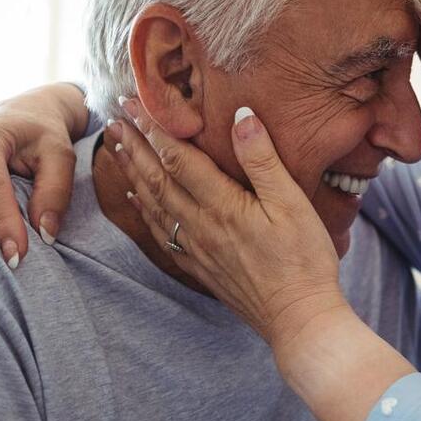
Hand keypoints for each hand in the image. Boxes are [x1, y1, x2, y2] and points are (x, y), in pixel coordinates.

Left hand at [112, 98, 344, 347]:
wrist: (299, 319)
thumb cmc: (304, 260)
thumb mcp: (293, 203)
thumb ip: (263, 160)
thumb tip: (241, 116)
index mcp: (223, 206)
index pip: (178, 158)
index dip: (154, 128)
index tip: (137, 102)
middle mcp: (201, 226)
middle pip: (157, 178)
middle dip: (135, 144)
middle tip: (116, 115)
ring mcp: (197, 249)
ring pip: (153, 203)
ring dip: (132, 172)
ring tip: (117, 146)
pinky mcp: (200, 267)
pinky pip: (162, 232)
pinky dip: (144, 210)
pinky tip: (137, 199)